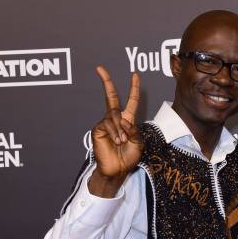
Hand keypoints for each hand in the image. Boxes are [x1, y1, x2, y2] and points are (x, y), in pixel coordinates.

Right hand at [90, 66, 143, 195]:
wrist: (117, 170)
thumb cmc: (128, 158)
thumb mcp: (138, 143)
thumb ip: (134, 130)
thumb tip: (124, 119)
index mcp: (128, 121)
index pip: (131, 101)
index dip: (133, 88)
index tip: (135, 75)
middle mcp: (115, 119)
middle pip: (110, 96)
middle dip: (106, 81)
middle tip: (99, 68)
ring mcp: (105, 124)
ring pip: (114, 115)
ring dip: (121, 129)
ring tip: (122, 142)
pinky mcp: (98, 129)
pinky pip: (108, 124)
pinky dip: (115, 133)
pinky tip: (116, 142)